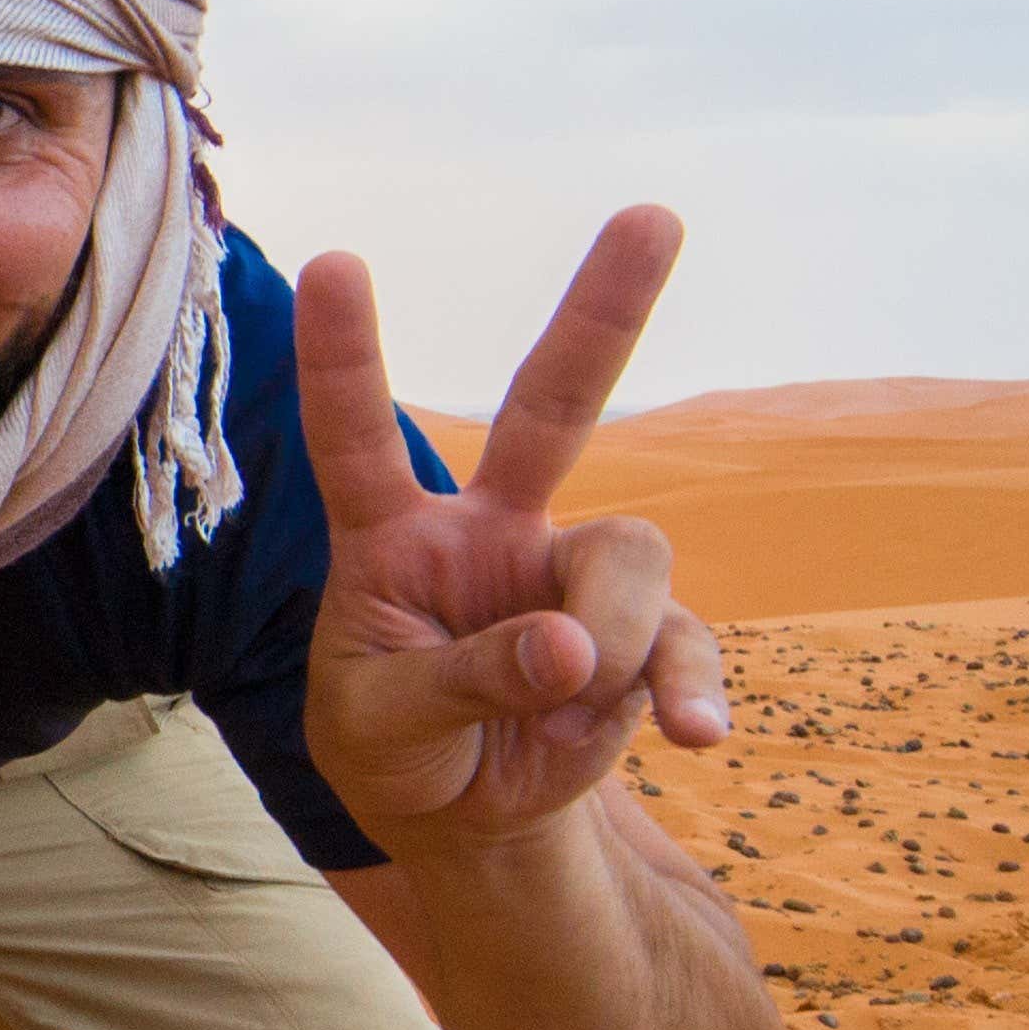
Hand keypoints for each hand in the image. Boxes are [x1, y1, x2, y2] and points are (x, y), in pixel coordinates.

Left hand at [295, 206, 729, 855]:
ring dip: (611, 638)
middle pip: (551, 403)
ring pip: (631, 551)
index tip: (331, 260)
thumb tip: (572, 648)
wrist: (464, 815)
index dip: (343, 356)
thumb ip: (463, 684)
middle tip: (654, 214)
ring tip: (568, 704)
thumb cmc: (393, 748)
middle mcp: (488, 528)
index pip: (356, 436)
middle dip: (604, 311)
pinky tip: (696, 737)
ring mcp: (570, 573)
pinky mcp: (641, 635)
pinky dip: (692, 690)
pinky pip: (684, 643)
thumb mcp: (385, 730)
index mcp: (390, 538)